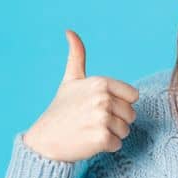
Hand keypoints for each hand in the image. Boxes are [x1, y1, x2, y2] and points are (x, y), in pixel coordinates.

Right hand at [22, 30, 139, 162]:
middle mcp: (102, 98)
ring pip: (126, 130)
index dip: (119, 104)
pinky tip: (88, 141)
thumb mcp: (70, 81)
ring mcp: (102, 118)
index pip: (133, 96)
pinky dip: (106, 147)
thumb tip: (70, 31)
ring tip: (89, 130)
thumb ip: (77, 56)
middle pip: (131, 114)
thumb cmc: (61, 110)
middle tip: (92, 121)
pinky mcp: (101, 138)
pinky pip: (118, 144)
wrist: (44, 141)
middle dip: (116, 120)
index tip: (99, 106)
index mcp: (100, 83)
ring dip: (111, 134)